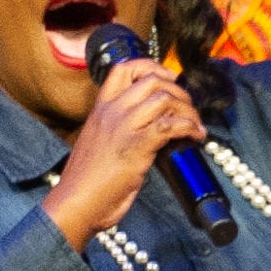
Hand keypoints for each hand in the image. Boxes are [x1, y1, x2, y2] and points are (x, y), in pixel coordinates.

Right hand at [42, 53, 206, 249]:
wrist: (75, 202)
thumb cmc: (86, 180)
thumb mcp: (98, 142)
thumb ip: (117, 128)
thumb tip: (148, 128)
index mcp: (100, 108)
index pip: (124, 69)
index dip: (151, 67)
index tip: (168, 77)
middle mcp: (112, 111)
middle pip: (153, 80)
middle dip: (178, 90)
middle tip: (188, 108)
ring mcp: (124, 127)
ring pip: (164, 99)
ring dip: (188, 110)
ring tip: (195, 125)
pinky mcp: (136, 146)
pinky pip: (170, 125)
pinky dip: (189, 127)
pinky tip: (195, 136)